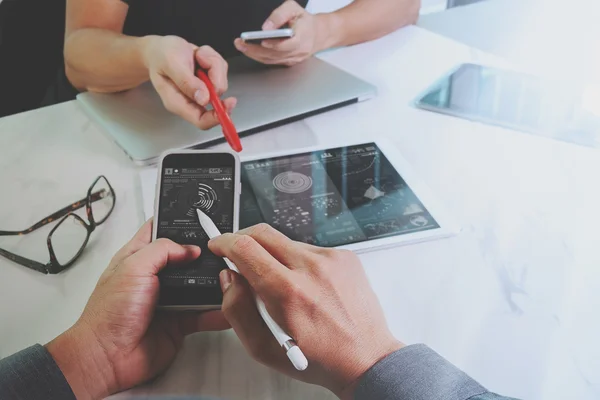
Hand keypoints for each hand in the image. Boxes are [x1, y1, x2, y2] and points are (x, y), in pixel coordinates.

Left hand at [46, 220, 229, 399]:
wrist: (108, 358)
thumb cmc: (108, 314)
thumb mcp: (133, 268)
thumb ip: (163, 250)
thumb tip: (190, 248)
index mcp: (138, 257)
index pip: (159, 230)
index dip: (177, 222)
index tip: (200, 218)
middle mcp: (155, 277)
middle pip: (186, 258)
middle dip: (204, 254)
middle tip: (224, 250)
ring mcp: (169, 299)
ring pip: (199, 285)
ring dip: (214, 283)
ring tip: (231, 277)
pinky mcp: (179, 322)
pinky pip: (204, 314)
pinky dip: (217, 312)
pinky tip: (228, 308)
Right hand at [143, 36, 236, 128]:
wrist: (160, 46)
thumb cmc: (160, 55)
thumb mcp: (170, 64)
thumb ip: (186, 82)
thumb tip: (203, 99)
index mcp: (178, 103)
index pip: (201, 121)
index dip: (217, 117)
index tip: (229, 102)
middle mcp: (192, 100)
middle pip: (217, 99)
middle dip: (215, 76)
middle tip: (202, 60)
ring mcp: (203, 91)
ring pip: (221, 82)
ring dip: (213, 64)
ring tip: (196, 55)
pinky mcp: (209, 80)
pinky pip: (222, 71)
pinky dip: (213, 59)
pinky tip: (199, 55)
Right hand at [208, 224, 402, 398]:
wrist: (365, 357)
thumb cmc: (318, 358)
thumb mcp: (262, 348)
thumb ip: (236, 309)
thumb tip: (229, 278)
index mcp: (287, 292)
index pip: (245, 247)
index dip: (224, 242)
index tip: (219, 245)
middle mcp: (311, 268)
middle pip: (263, 233)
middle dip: (243, 239)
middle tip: (239, 255)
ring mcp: (331, 259)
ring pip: (286, 241)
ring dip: (274, 255)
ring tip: (281, 283)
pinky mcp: (345, 256)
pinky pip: (310, 249)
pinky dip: (299, 261)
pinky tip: (307, 285)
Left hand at [234, 1, 330, 65]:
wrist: (318, 34)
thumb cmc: (304, 20)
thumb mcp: (293, 8)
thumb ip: (279, 15)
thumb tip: (266, 27)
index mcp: (303, 37)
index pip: (287, 45)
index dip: (274, 44)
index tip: (262, 41)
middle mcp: (299, 51)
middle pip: (275, 54)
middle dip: (255, 50)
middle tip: (241, 43)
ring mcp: (294, 59)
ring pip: (272, 60)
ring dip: (255, 54)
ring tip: (242, 47)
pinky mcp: (289, 62)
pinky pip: (273, 62)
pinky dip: (261, 57)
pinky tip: (251, 51)